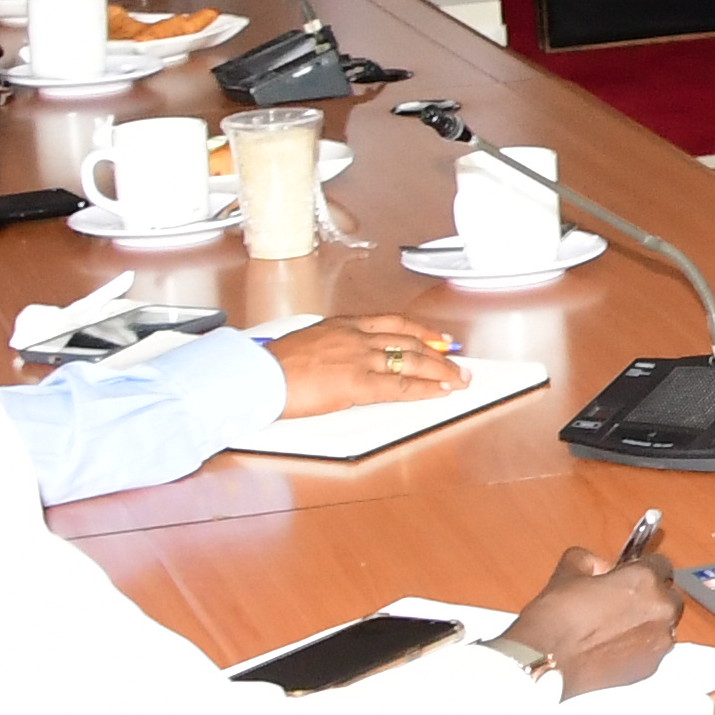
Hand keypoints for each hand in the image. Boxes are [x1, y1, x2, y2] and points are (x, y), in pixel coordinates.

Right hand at [266, 318, 465, 418]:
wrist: (256, 376)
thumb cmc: (271, 366)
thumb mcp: (306, 344)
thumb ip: (331, 348)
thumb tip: (340, 360)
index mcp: (342, 325)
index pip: (393, 323)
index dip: (421, 331)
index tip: (437, 338)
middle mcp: (355, 336)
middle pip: (409, 341)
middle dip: (438, 352)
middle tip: (457, 360)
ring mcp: (358, 358)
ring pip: (412, 361)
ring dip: (440, 370)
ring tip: (458, 377)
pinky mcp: (356, 383)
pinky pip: (400, 386)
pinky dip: (425, 389)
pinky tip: (439, 391)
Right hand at [501, 543, 681, 696]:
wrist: (546, 662)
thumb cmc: (556, 616)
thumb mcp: (569, 570)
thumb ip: (593, 560)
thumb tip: (602, 568)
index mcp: (645, 580)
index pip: (661, 564)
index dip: (642, 568)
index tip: (627, 575)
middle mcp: (661, 610)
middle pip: (667, 596)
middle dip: (649, 595)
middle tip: (620, 602)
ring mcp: (659, 642)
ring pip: (662, 624)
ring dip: (646, 621)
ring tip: (614, 627)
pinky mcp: (651, 667)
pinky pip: (652, 648)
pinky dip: (639, 645)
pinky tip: (612, 647)